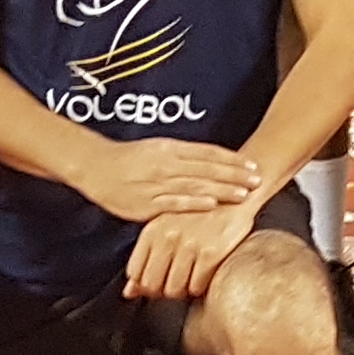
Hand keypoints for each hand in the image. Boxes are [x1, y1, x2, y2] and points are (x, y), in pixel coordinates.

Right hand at [77, 138, 264, 225]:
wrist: (96, 168)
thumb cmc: (130, 159)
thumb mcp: (159, 149)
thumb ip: (184, 156)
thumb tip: (213, 161)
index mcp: (171, 149)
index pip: (208, 153)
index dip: (232, 160)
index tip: (252, 165)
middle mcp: (167, 164)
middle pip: (207, 169)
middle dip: (234, 175)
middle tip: (257, 180)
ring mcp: (157, 183)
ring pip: (195, 185)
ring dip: (221, 189)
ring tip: (243, 194)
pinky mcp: (147, 203)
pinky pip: (174, 202)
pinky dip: (194, 203)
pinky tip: (211, 205)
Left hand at [124, 195, 262, 300]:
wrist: (236, 197)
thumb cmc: (200, 213)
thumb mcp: (168, 228)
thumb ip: (146, 259)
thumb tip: (129, 292)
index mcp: (153, 230)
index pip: (135, 272)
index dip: (145, 283)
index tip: (158, 281)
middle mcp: (168, 237)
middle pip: (152, 285)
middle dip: (162, 291)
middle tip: (174, 284)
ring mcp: (189, 245)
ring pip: (174, 289)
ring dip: (182, 291)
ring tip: (190, 280)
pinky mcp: (211, 252)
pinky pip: (197, 286)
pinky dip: (199, 287)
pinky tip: (204, 275)